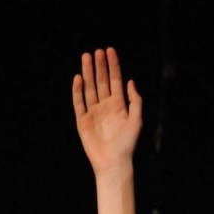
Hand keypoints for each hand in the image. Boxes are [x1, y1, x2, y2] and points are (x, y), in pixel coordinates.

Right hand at [72, 47, 142, 173]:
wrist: (113, 163)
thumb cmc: (127, 144)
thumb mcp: (136, 121)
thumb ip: (135, 101)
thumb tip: (130, 81)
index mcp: (119, 106)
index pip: (115, 81)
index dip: (113, 66)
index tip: (110, 51)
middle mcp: (105, 107)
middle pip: (101, 82)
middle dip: (100, 66)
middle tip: (97, 51)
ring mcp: (93, 113)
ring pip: (89, 88)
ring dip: (88, 73)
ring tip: (86, 57)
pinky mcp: (83, 121)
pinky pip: (79, 102)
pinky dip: (77, 90)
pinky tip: (79, 78)